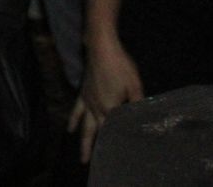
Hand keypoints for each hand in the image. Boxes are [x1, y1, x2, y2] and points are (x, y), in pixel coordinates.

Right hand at [68, 38, 143, 162]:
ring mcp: (88, 102)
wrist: (102, 49)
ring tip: (82, 156)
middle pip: (95, 133)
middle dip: (94, 149)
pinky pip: (76, 110)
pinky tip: (69, 128)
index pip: (114, 129)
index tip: (119, 153)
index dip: (117, 140)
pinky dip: (73, 120)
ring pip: (84, 126)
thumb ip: (137, 104)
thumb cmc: (120, 67)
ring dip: (83, 141)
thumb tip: (143, 119)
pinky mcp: (83, 94)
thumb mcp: (134, 86)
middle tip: (89, 164)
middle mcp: (97, 108)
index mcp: (110, 109)